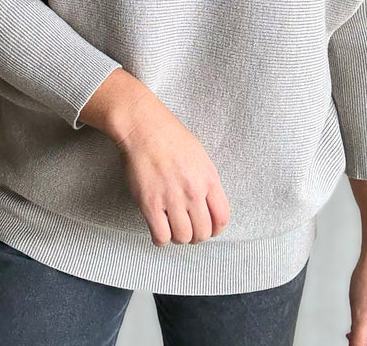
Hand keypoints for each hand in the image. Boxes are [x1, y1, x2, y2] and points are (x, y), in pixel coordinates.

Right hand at [113, 96, 230, 246]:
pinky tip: (158, 228)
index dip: (215, 229)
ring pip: (183, 238)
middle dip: (196, 236)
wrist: (144, 127)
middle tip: (187, 229)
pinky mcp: (150, 204)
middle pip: (203, 232)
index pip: (222, 218)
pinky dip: (161, 239)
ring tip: (171, 228)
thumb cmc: (171, 137)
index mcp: (209, 178)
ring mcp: (172, 198)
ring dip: (178, 237)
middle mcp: (193, 191)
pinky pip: (161, 236)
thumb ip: (206, 181)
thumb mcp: (200, 156)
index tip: (207, 228)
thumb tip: (208, 205)